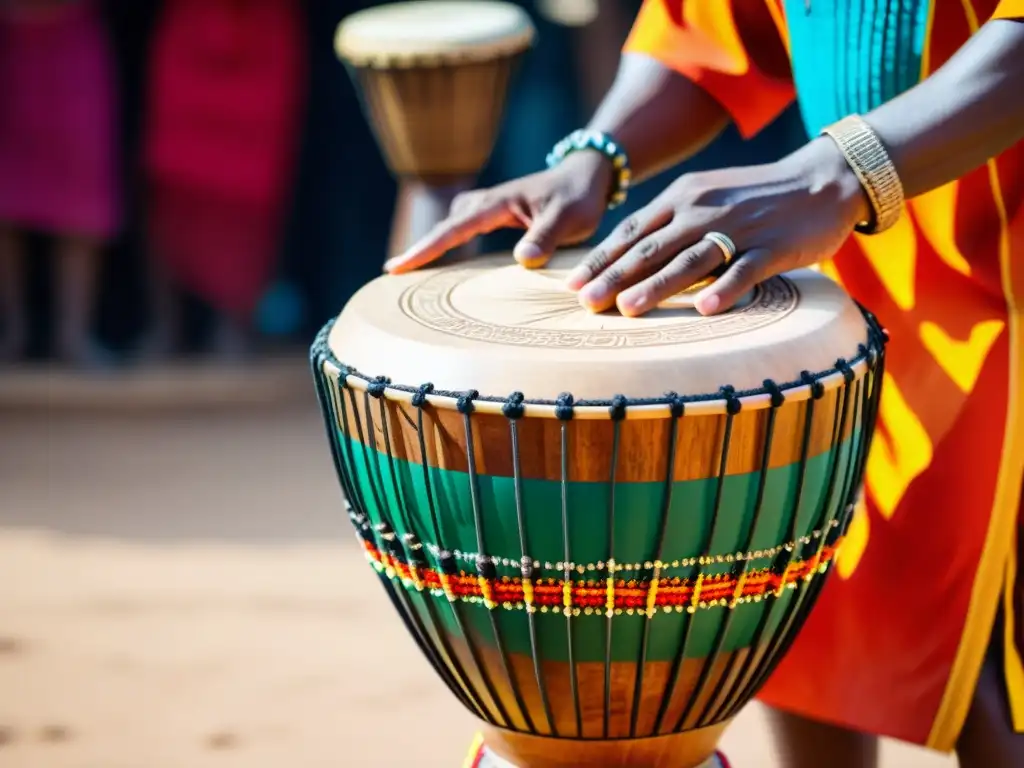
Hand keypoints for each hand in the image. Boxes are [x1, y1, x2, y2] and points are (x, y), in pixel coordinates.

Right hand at [384, 151, 613, 273]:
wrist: (584, 177)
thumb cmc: (577, 196)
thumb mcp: (569, 216)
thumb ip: (546, 236)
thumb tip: (521, 261)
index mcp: (497, 203)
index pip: (454, 229)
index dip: (426, 249)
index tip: (399, 265)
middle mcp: (484, 204)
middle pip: (443, 229)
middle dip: (418, 249)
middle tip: (391, 273)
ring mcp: (486, 210)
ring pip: (449, 229)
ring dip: (430, 248)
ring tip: (406, 272)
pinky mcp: (491, 219)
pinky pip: (460, 234)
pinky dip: (446, 247)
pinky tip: (439, 267)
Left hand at [566, 137, 870, 316]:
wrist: (824, 179)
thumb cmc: (755, 196)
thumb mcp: (705, 195)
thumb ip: (669, 222)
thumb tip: (625, 255)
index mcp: (683, 196)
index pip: (632, 230)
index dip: (602, 259)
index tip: (574, 285)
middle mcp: (704, 209)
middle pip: (651, 247)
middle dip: (615, 277)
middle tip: (586, 304)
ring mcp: (739, 227)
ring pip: (690, 259)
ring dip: (656, 285)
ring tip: (627, 310)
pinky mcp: (773, 247)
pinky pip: (744, 270)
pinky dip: (725, 290)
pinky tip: (704, 310)